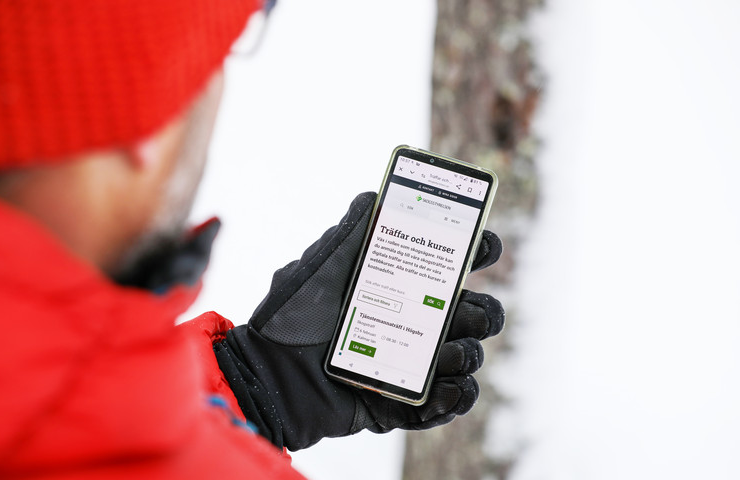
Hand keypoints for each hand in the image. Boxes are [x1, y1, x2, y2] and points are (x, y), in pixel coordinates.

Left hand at [214, 192, 503, 450]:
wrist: (267, 372)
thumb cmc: (290, 314)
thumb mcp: (318, 265)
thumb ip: (348, 232)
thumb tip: (375, 195)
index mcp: (401, 285)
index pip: (453, 266)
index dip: (478, 251)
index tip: (485, 246)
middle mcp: (414, 322)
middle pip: (474, 314)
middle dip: (482, 313)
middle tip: (464, 313)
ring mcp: (411, 363)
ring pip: (465, 358)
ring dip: (467, 355)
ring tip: (446, 355)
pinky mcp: (400, 401)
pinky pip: (442, 405)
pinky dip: (456, 399)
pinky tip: (451, 388)